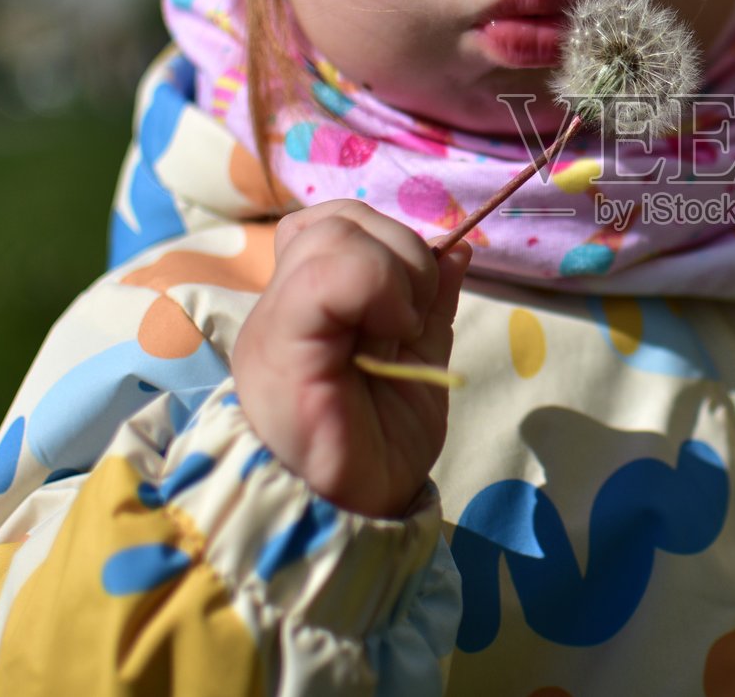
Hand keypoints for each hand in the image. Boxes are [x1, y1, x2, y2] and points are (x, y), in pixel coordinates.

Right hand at [233, 200, 471, 517]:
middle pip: (341, 217)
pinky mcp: (279, 339)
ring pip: (335, 230)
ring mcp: (275, 318)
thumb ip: (430, 305)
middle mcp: (284, 302)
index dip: (393, 244)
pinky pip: (328, 270)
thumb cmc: (375, 453)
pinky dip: (376, 285)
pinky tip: (391, 332)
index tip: (420, 303)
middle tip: (414, 320)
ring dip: (394, 271)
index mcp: (312, 305)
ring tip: (400, 331)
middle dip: (403, 252)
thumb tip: (458, 248)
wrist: (345, 518)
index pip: (341, 224)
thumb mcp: (418, 364)